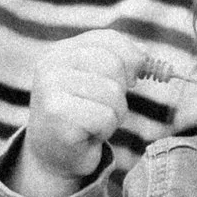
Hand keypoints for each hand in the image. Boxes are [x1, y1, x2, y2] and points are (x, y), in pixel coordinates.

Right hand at [18, 31, 166, 196]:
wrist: (53, 156)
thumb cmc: (82, 116)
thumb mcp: (97, 81)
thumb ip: (118, 63)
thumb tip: (145, 57)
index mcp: (60, 52)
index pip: (108, 40)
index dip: (131, 57)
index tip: (134, 77)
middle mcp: (51, 65)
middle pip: (113, 65)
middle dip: (121, 91)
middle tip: (105, 107)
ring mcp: (51, 89)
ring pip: (112, 93)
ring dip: (114, 114)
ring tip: (94, 122)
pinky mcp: (57, 115)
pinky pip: (105, 117)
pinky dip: (105, 130)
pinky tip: (88, 134)